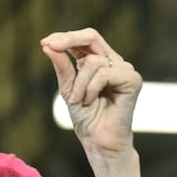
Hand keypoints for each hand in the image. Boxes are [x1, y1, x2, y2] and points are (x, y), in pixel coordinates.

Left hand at [40, 28, 142, 155]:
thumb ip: (61, 65)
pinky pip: (103, 74)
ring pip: (93, 61)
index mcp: (97, 61)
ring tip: (77, 100)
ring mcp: (124, 70)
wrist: (98, 140)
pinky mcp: (132, 80)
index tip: (44, 43)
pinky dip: (90, 89)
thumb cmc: (85, 116)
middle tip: (50, 46)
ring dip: (78, 83)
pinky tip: (89, 101)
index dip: (63, 37)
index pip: (83, 39)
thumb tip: (47, 45)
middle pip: (92, 36)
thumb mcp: (67, 87)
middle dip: (68, 40)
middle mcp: (112, 61)